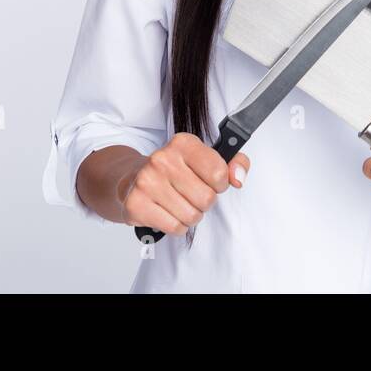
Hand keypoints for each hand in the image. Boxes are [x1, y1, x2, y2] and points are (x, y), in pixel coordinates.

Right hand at [120, 132, 248, 235]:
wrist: (132, 178)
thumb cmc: (175, 171)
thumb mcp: (205, 158)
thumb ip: (233, 163)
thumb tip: (238, 178)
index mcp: (183, 143)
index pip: (219, 173)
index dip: (220, 183)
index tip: (211, 181)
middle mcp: (162, 159)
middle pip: (207, 199)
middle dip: (204, 202)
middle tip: (191, 194)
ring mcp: (147, 182)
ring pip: (192, 216)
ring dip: (190, 215)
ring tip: (178, 203)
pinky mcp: (136, 204)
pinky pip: (175, 227)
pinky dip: (176, 226)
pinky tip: (167, 212)